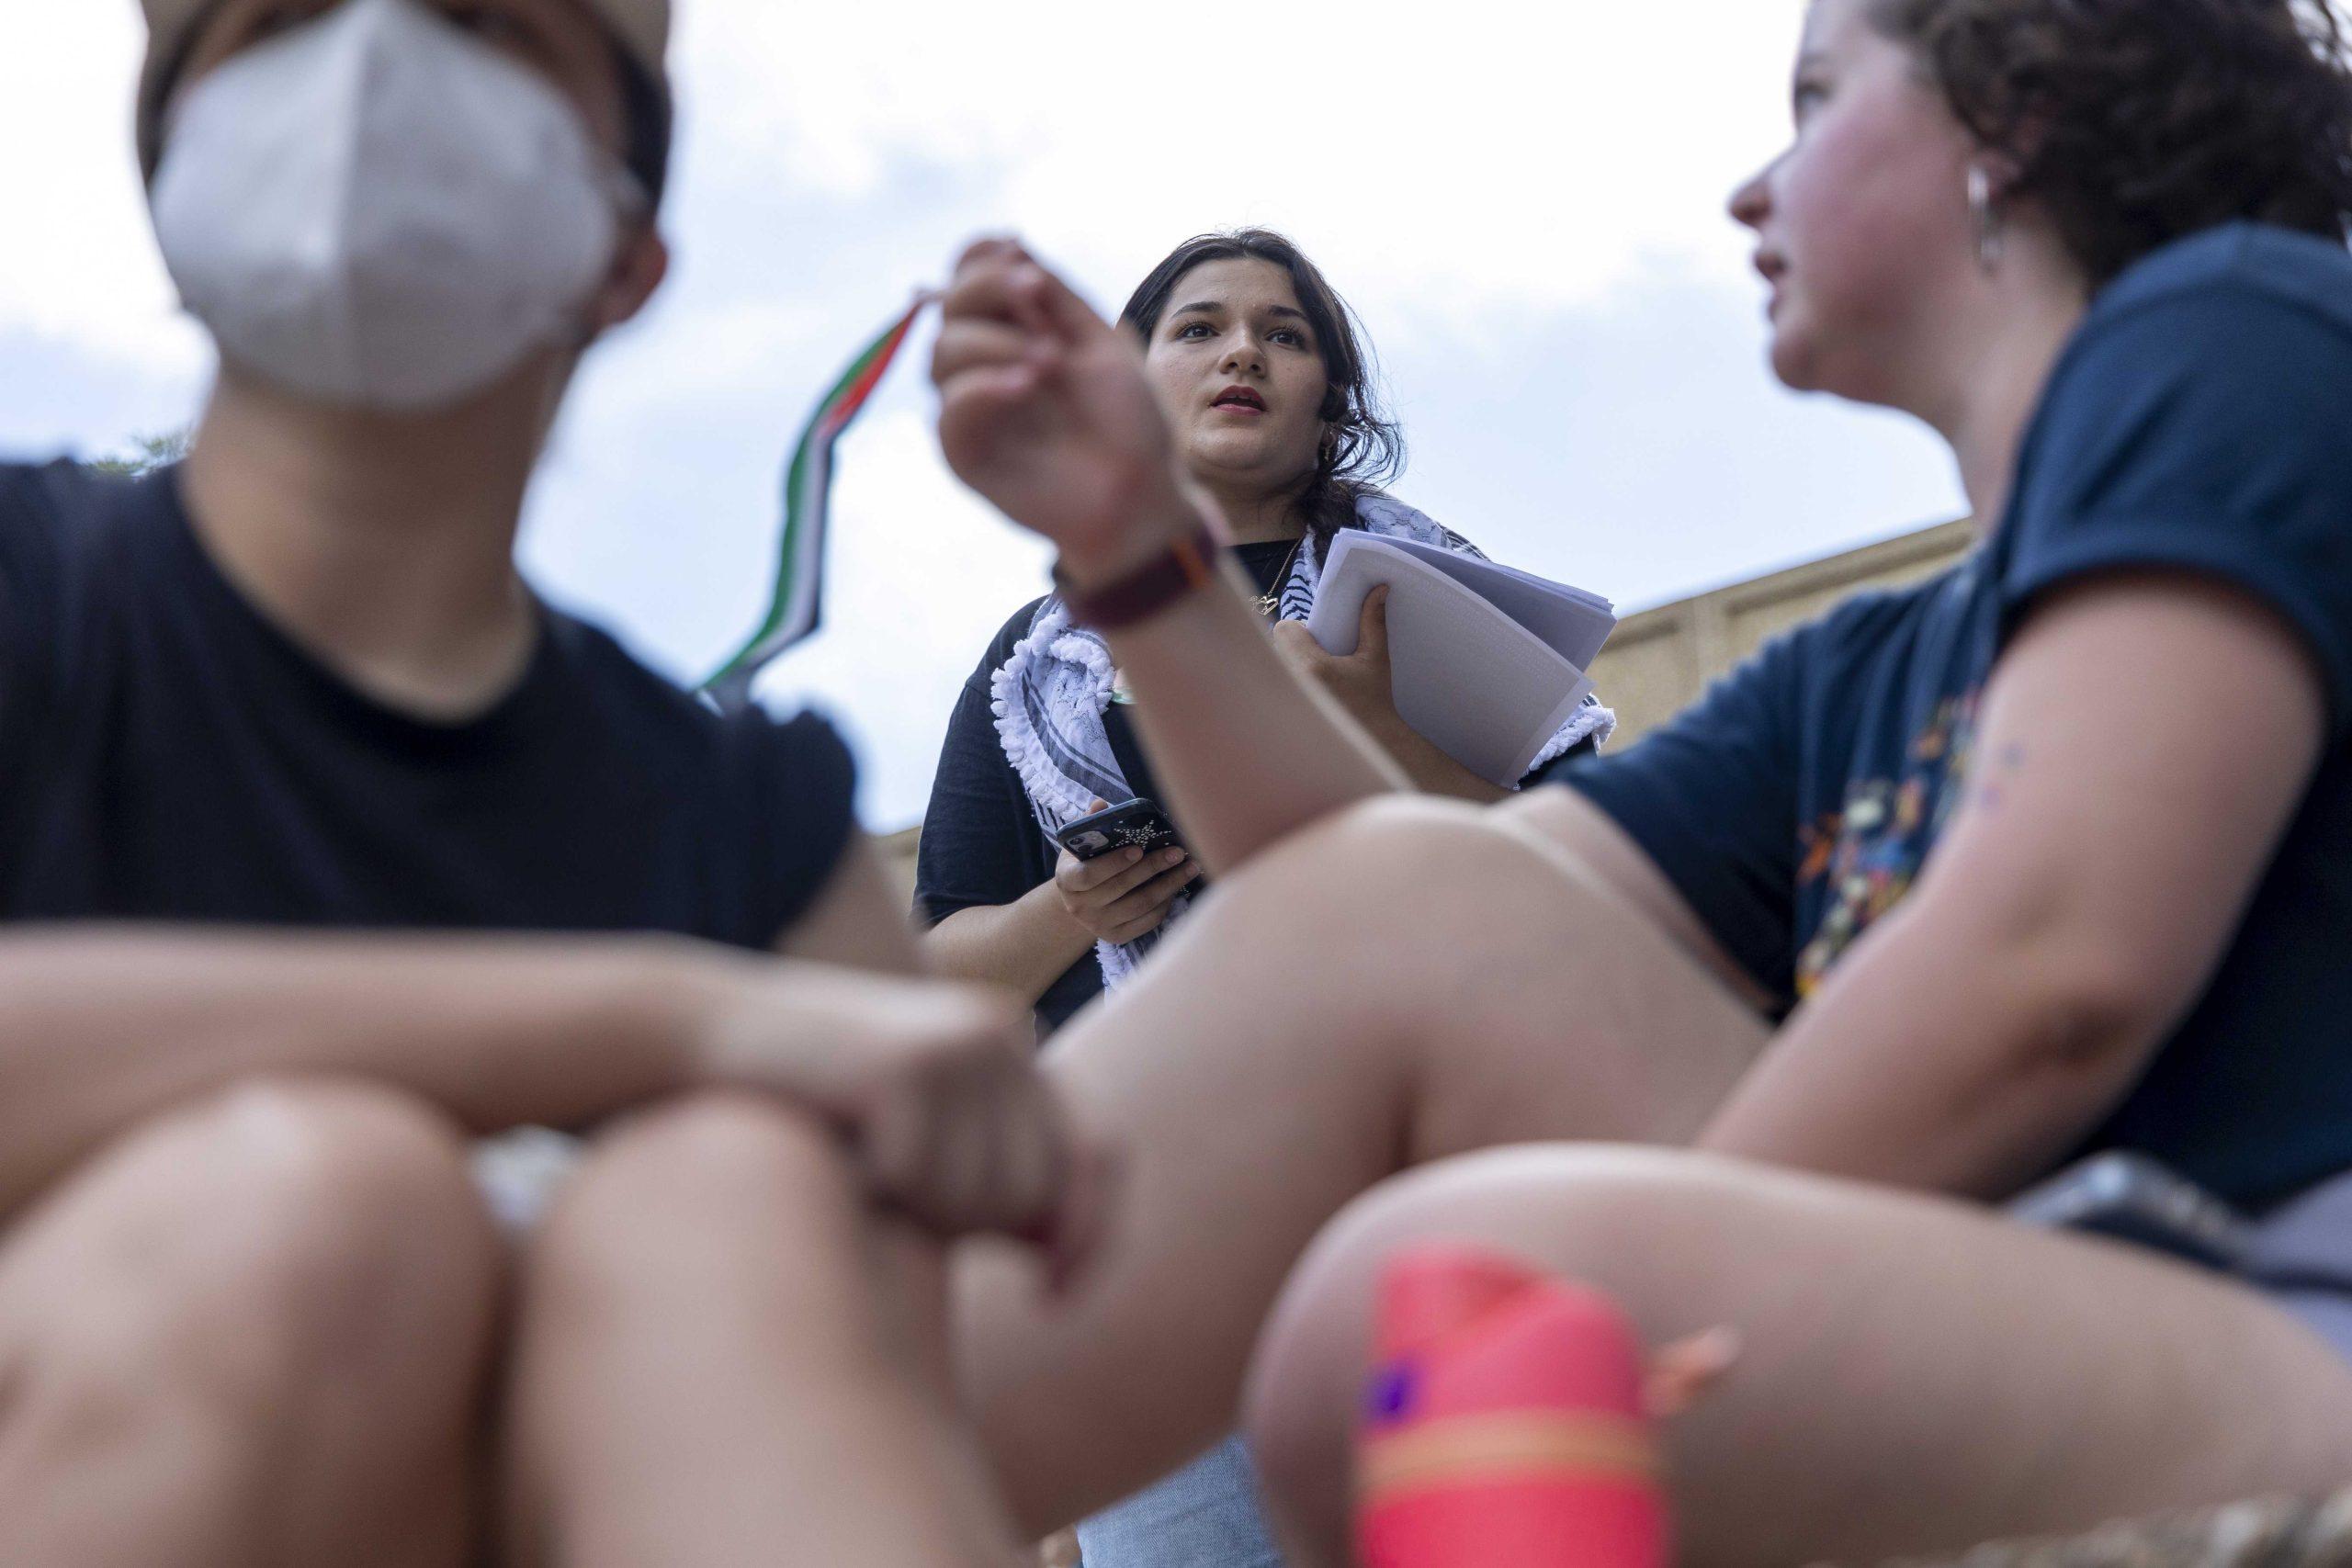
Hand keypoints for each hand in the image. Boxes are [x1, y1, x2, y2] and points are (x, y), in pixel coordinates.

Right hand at [695, 962, 1105, 1278]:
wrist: (699, 1032)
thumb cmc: (804, 1100)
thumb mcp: (912, 1135)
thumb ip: (984, 1171)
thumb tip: (1054, 1241)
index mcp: (1013, 1043)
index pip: (1100, 1153)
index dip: (1090, 1235)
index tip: (1054, 1301)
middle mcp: (1000, 1032)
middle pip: (1035, 1190)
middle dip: (973, 1230)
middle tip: (893, 1201)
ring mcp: (957, 1043)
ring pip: (977, 1197)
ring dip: (914, 1213)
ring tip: (858, 1165)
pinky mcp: (906, 1064)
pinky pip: (914, 1184)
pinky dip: (869, 1189)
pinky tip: (832, 1152)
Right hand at [931, 237, 1195, 579]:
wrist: (1141, 493)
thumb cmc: (1129, 422)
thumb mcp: (1101, 342)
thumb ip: (1053, 294)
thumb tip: (1007, 242)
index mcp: (1016, 328)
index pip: (968, 274)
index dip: (983, 259)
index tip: (1025, 265)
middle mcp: (986, 362)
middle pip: (948, 304)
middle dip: (990, 289)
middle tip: (1039, 304)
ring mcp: (973, 407)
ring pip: (942, 352)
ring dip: (994, 342)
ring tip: (1050, 362)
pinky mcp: (966, 452)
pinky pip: (949, 409)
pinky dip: (983, 387)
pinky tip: (1025, 386)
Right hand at [1054, 802, 1200, 944]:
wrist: (1079, 902)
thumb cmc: (1084, 864)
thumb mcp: (1079, 845)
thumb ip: (1089, 824)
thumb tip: (1101, 805)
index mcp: (1067, 880)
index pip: (1089, 875)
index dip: (1114, 863)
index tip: (1139, 849)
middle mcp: (1080, 906)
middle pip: (1122, 887)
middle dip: (1153, 867)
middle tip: (1178, 851)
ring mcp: (1098, 925)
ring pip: (1141, 904)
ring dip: (1169, 885)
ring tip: (1189, 867)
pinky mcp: (1117, 937)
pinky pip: (1148, 921)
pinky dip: (1166, 904)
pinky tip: (1178, 887)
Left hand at [1272, 586, 1401, 736]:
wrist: (1373, 738)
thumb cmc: (1374, 699)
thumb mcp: (1375, 657)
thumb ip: (1373, 621)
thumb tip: (1379, 589)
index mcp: (1313, 666)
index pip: (1284, 628)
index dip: (1297, 629)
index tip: (1313, 637)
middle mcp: (1293, 684)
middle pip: (1275, 646)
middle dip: (1291, 647)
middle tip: (1312, 656)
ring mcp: (1285, 702)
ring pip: (1270, 666)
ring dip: (1285, 665)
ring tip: (1308, 674)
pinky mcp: (1282, 714)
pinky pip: (1272, 688)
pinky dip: (1282, 686)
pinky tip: (1300, 692)